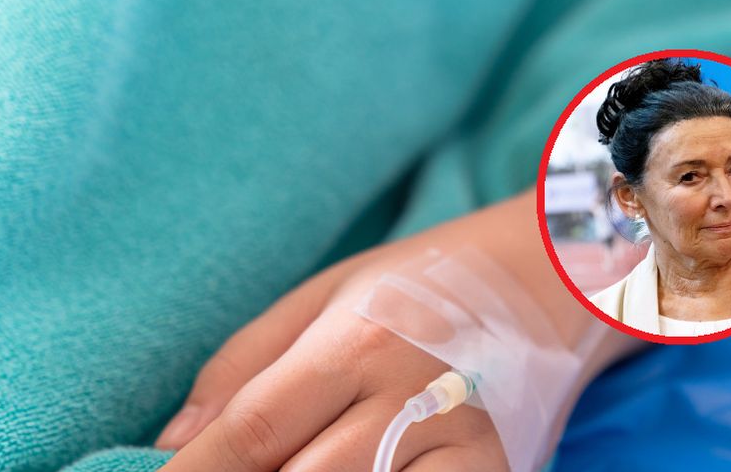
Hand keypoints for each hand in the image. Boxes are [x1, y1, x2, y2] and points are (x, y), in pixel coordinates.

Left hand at [155, 192, 634, 470]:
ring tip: (290, 465)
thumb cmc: (427, 281)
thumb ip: (247, 362)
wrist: (553, 279)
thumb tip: (177, 440)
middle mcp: (414, 399)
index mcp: (361, 341)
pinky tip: (351, 470)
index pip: (253, 428)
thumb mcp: (329, 292)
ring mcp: (465, 447)